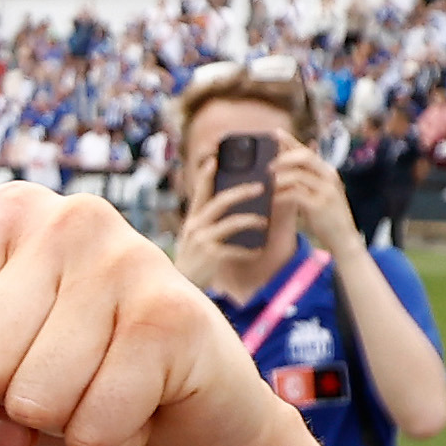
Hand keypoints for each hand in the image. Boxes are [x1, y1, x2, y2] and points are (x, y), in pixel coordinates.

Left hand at [0, 186, 284, 445]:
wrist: (181, 417)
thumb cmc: (63, 389)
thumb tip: (2, 422)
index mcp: (6, 216)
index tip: (11, 357)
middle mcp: (67, 218)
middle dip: (11, 402)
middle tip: (65, 378)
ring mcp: (126, 257)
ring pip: (33, 400)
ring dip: (64, 422)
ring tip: (103, 386)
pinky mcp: (174, 315)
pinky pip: (93, 426)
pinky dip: (109, 440)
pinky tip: (142, 403)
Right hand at [170, 168, 272, 285]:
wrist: (181, 287)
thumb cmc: (192, 260)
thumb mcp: (193, 237)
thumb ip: (207, 222)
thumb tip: (230, 207)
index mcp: (193, 219)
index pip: (200, 191)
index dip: (207, 174)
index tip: (215, 158)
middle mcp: (196, 226)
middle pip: (221, 201)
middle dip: (243, 191)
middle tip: (261, 186)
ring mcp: (203, 241)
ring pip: (232, 222)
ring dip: (251, 220)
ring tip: (264, 222)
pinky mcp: (211, 256)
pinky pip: (236, 248)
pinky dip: (249, 249)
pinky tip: (257, 250)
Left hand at [273, 138, 361, 257]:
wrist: (343, 238)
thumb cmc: (327, 218)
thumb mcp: (318, 195)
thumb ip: (304, 182)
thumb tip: (282, 173)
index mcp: (327, 172)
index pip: (307, 151)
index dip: (289, 141)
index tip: (274, 133)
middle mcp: (328, 177)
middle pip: (303, 157)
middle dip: (282, 159)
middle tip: (267, 167)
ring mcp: (325, 190)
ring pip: (297, 175)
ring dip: (278, 179)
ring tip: (267, 185)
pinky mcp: (319, 205)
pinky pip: (295, 194)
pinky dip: (281, 195)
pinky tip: (273, 200)